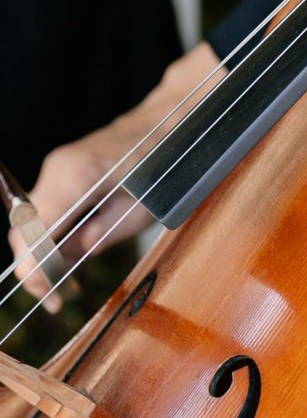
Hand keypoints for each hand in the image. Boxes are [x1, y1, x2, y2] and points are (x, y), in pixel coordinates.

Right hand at [9, 44, 218, 302]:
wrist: (171, 118)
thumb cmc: (165, 165)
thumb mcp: (140, 212)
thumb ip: (97, 238)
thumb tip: (64, 264)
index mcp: (77, 179)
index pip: (33, 236)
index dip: (36, 274)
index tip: (53, 299)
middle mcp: (58, 169)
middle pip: (24, 230)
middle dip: (35, 267)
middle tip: (58, 296)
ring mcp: (57, 165)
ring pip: (30, 219)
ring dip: (41, 250)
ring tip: (64, 278)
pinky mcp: (62, 167)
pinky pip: (44, 206)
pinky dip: (49, 232)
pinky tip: (69, 249)